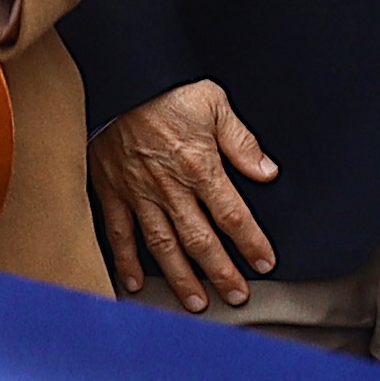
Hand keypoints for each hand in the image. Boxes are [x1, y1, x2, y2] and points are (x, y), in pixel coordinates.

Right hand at [89, 81, 280, 309]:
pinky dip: (126, 261)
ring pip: (163, 246)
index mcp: (200, 167)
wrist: (118, 78)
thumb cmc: (166, 88)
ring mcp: (139, 193)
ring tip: (196, 302)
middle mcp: (170, 188)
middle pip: (201, 241)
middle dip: (222, 273)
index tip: (265, 263)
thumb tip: (267, 171)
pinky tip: (135, 284)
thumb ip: (241, 141)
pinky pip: (119, 233)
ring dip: (181, 278)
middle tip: (236, 296)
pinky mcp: (112, 191)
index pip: (233, 216)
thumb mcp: (214, 103)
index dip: (252, 243)